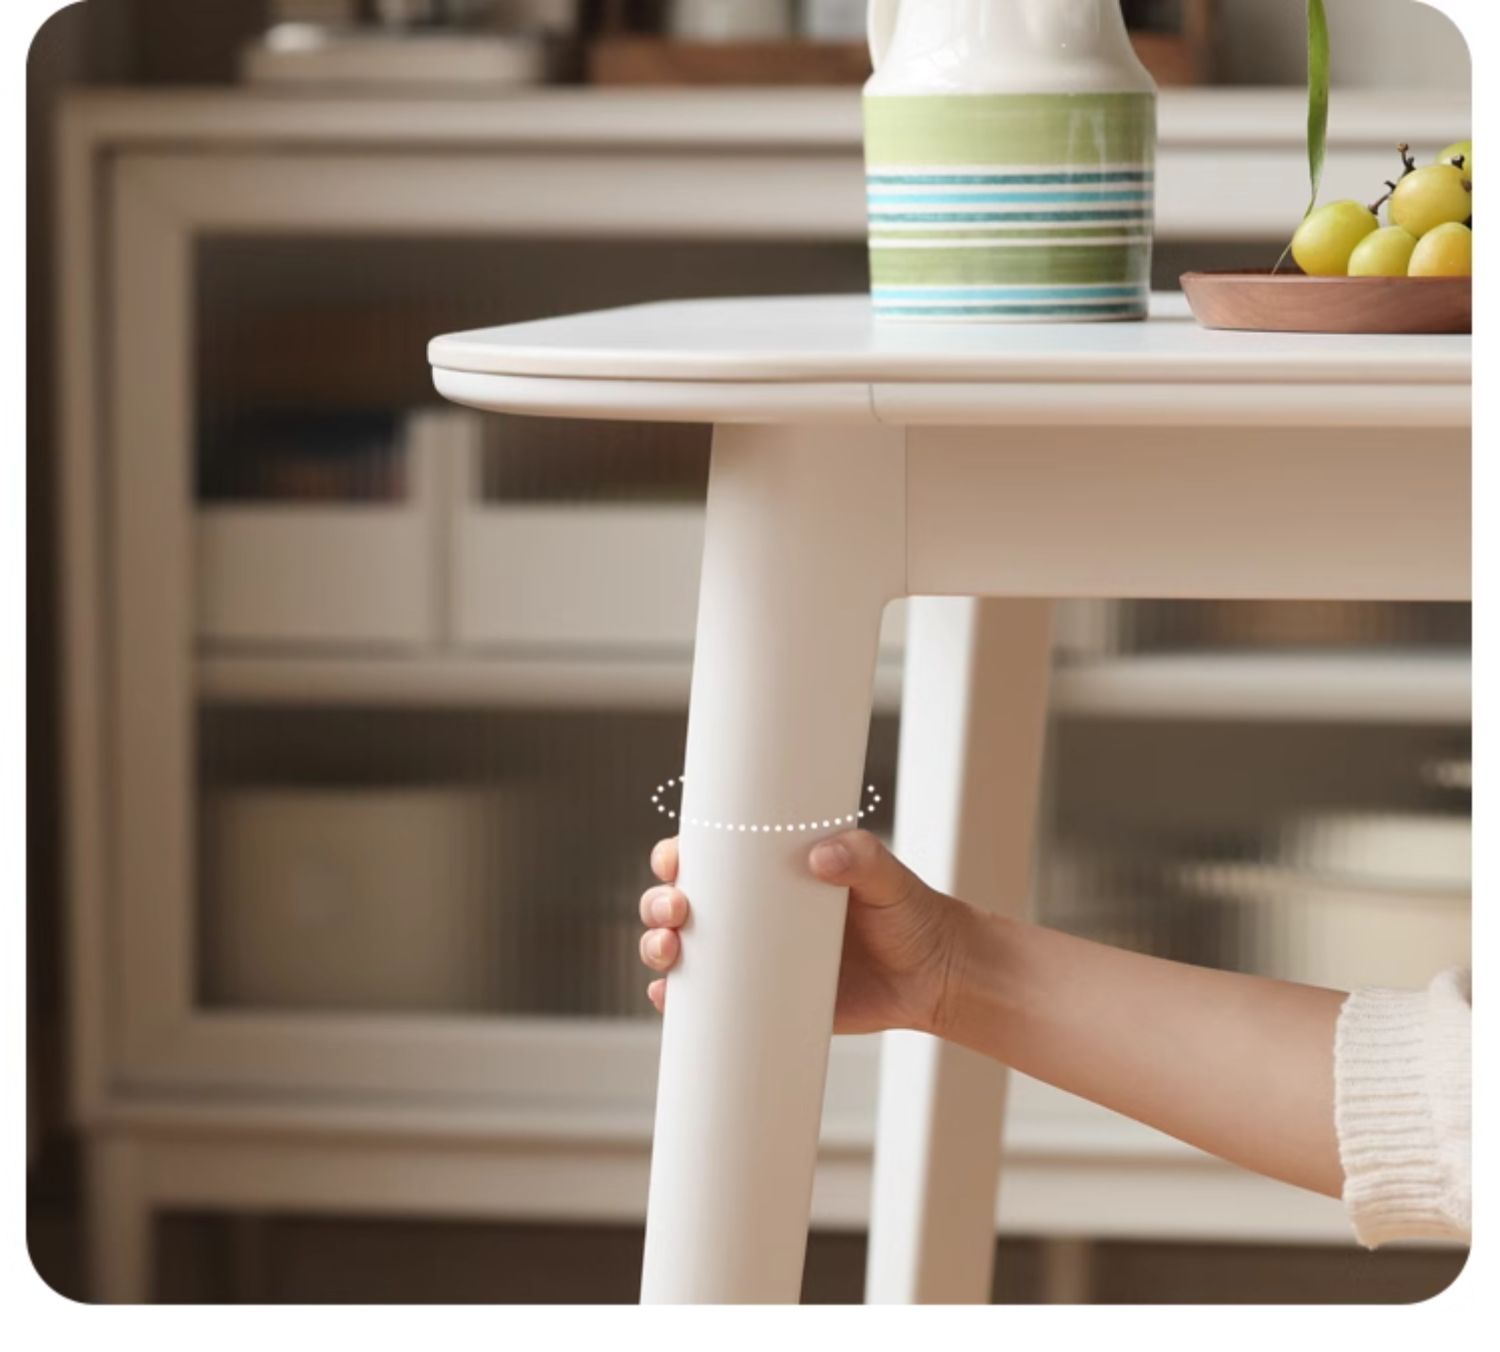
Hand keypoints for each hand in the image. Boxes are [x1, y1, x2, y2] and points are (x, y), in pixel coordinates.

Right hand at [637, 829, 972, 1035]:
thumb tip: (823, 855)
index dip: (676, 855)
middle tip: (678, 910)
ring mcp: (750, 956)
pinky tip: (668, 998)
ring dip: (658, 948)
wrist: (933, 977)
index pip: (708, 855)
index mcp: (769, 871)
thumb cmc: (908, 914)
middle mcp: (750, 910)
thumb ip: (863, 857)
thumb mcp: (889, 878)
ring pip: (682, 948)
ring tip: (670, 952)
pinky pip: (706, 1000)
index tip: (675, 861)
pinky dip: (678, 999)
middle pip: (680, 901)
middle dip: (660, 904)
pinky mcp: (760, 999)